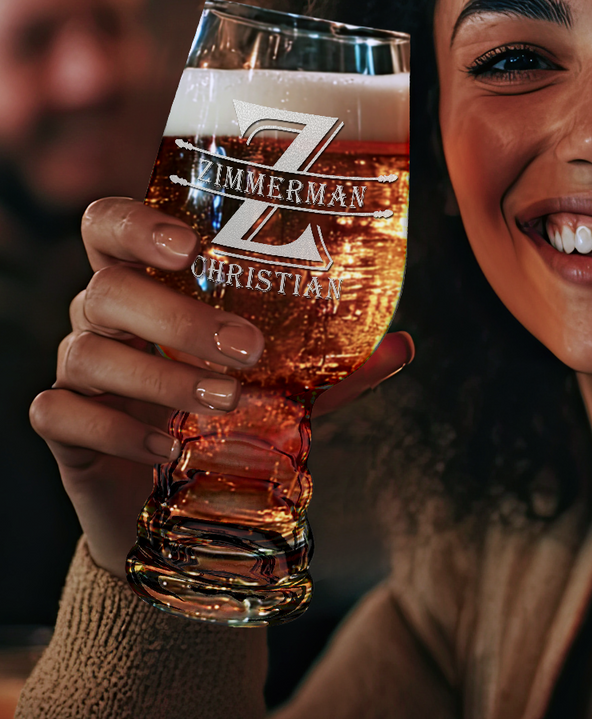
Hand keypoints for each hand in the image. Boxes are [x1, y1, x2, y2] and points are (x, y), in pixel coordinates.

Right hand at [29, 197, 412, 577]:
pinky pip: (62, 413)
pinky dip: (118, 429)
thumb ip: (339, 365)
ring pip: (88, 350)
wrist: (179, 494)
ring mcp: (77, 364)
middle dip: (177, 317)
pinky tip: (168, 447)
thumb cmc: (233, 407)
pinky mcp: (62, 424)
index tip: (188, 243)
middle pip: (107, 287)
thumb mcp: (289, 385)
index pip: (111, 224)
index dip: (136, 224)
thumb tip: (402, 345)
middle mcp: (105, 312)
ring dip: (159, 376)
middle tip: (245, 347)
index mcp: (150, 279)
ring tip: (223, 400)